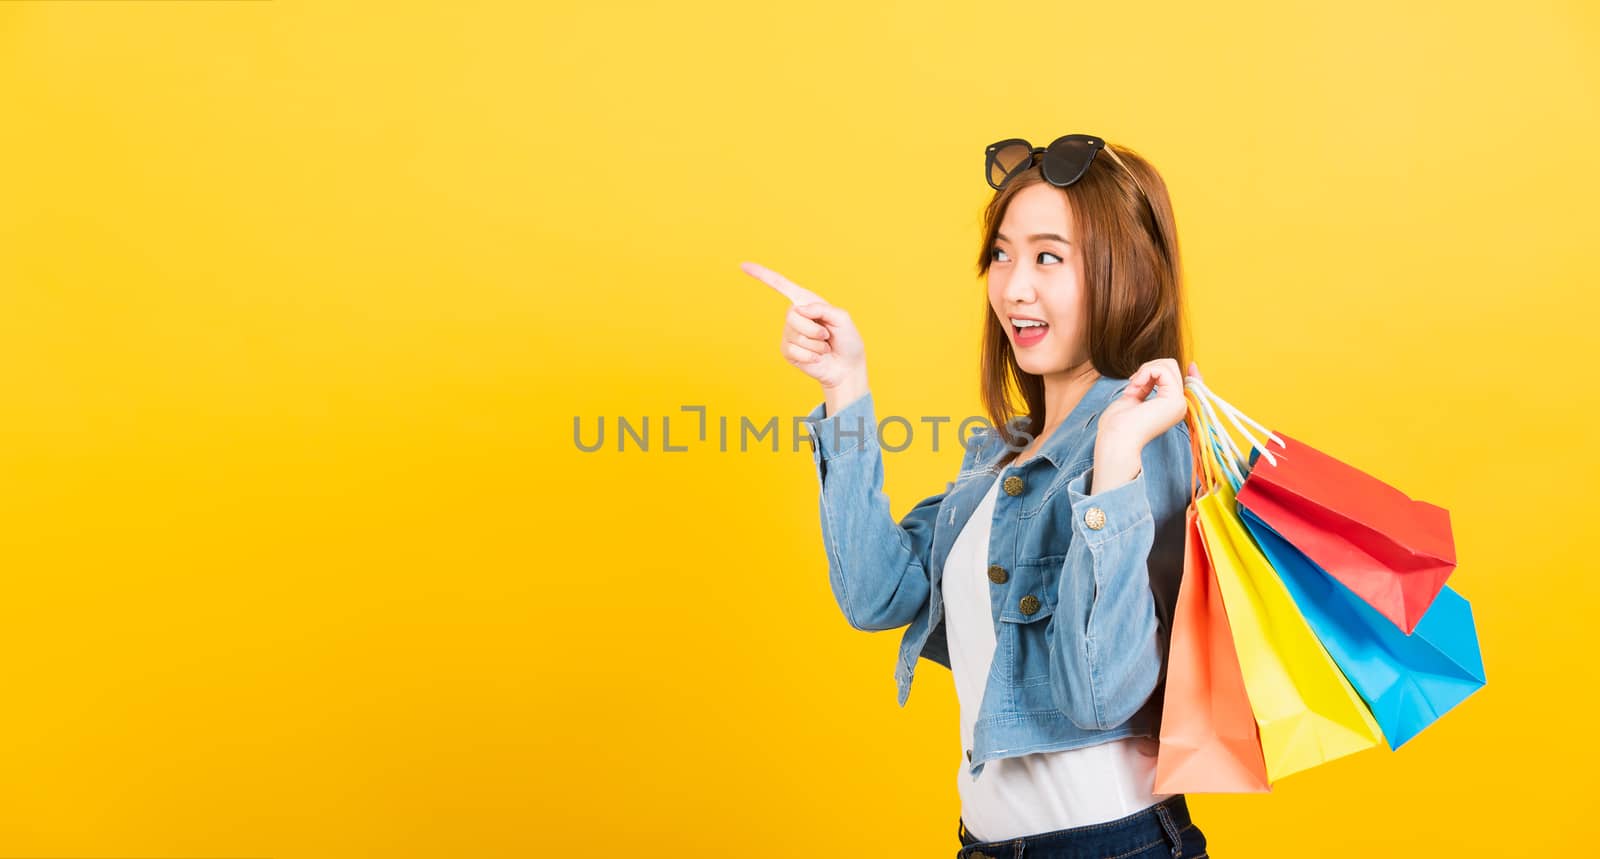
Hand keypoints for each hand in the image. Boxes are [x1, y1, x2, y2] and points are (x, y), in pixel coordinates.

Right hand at [741, 260, 868, 402]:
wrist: (846, 367)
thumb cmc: (847, 341)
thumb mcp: (843, 318)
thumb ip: (824, 309)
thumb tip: (800, 309)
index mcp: (806, 302)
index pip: (781, 285)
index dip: (762, 275)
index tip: (743, 266)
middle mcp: (795, 316)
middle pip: (792, 315)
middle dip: (814, 329)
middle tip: (826, 335)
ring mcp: (789, 334)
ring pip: (796, 335)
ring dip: (816, 344)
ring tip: (824, 347)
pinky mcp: (787, 351)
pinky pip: (794, 351)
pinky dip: (811, 356)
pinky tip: (817, 357)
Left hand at [1096, 358, 1188, 454]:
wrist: (1116, 438)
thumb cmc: (1118, 423)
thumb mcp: (1135, 397)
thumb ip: (1146, 385)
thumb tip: (1151, 370)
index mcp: (1171, 408)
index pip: (1192, 386)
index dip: (1195, 374)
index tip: (1193, 366)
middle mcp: (1179, 406)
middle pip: (1172, 367)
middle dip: (1149, 368)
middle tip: (1132, 384)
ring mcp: (1179, 403)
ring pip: (1168, 365)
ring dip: (1145, 370)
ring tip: (1132, 387)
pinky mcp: (1174, 400)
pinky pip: (1162, 370)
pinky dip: (1145, 372)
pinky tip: (1135, 386)